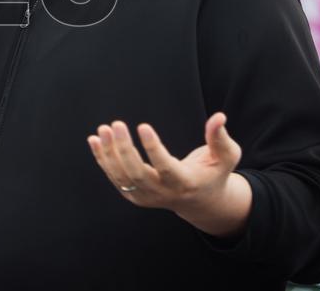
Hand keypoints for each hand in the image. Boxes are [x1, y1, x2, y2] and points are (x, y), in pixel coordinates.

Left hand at [86, 112, 251, 237]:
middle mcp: (163, 194)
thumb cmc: (213, 173)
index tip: (142, 125)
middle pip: (138, 174)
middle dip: (124, 149)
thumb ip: (220, 138)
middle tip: (116, 124)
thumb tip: (219, 117)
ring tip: (103, 129)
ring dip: (109, 153)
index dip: (153, 149)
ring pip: (122, 177)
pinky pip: (114, 178)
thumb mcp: (225, 157)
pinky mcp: (134, 196)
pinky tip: (94, 139)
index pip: (166, 168)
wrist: (200, 202)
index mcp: (185, 183)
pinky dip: (102, 160)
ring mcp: (146, 197)